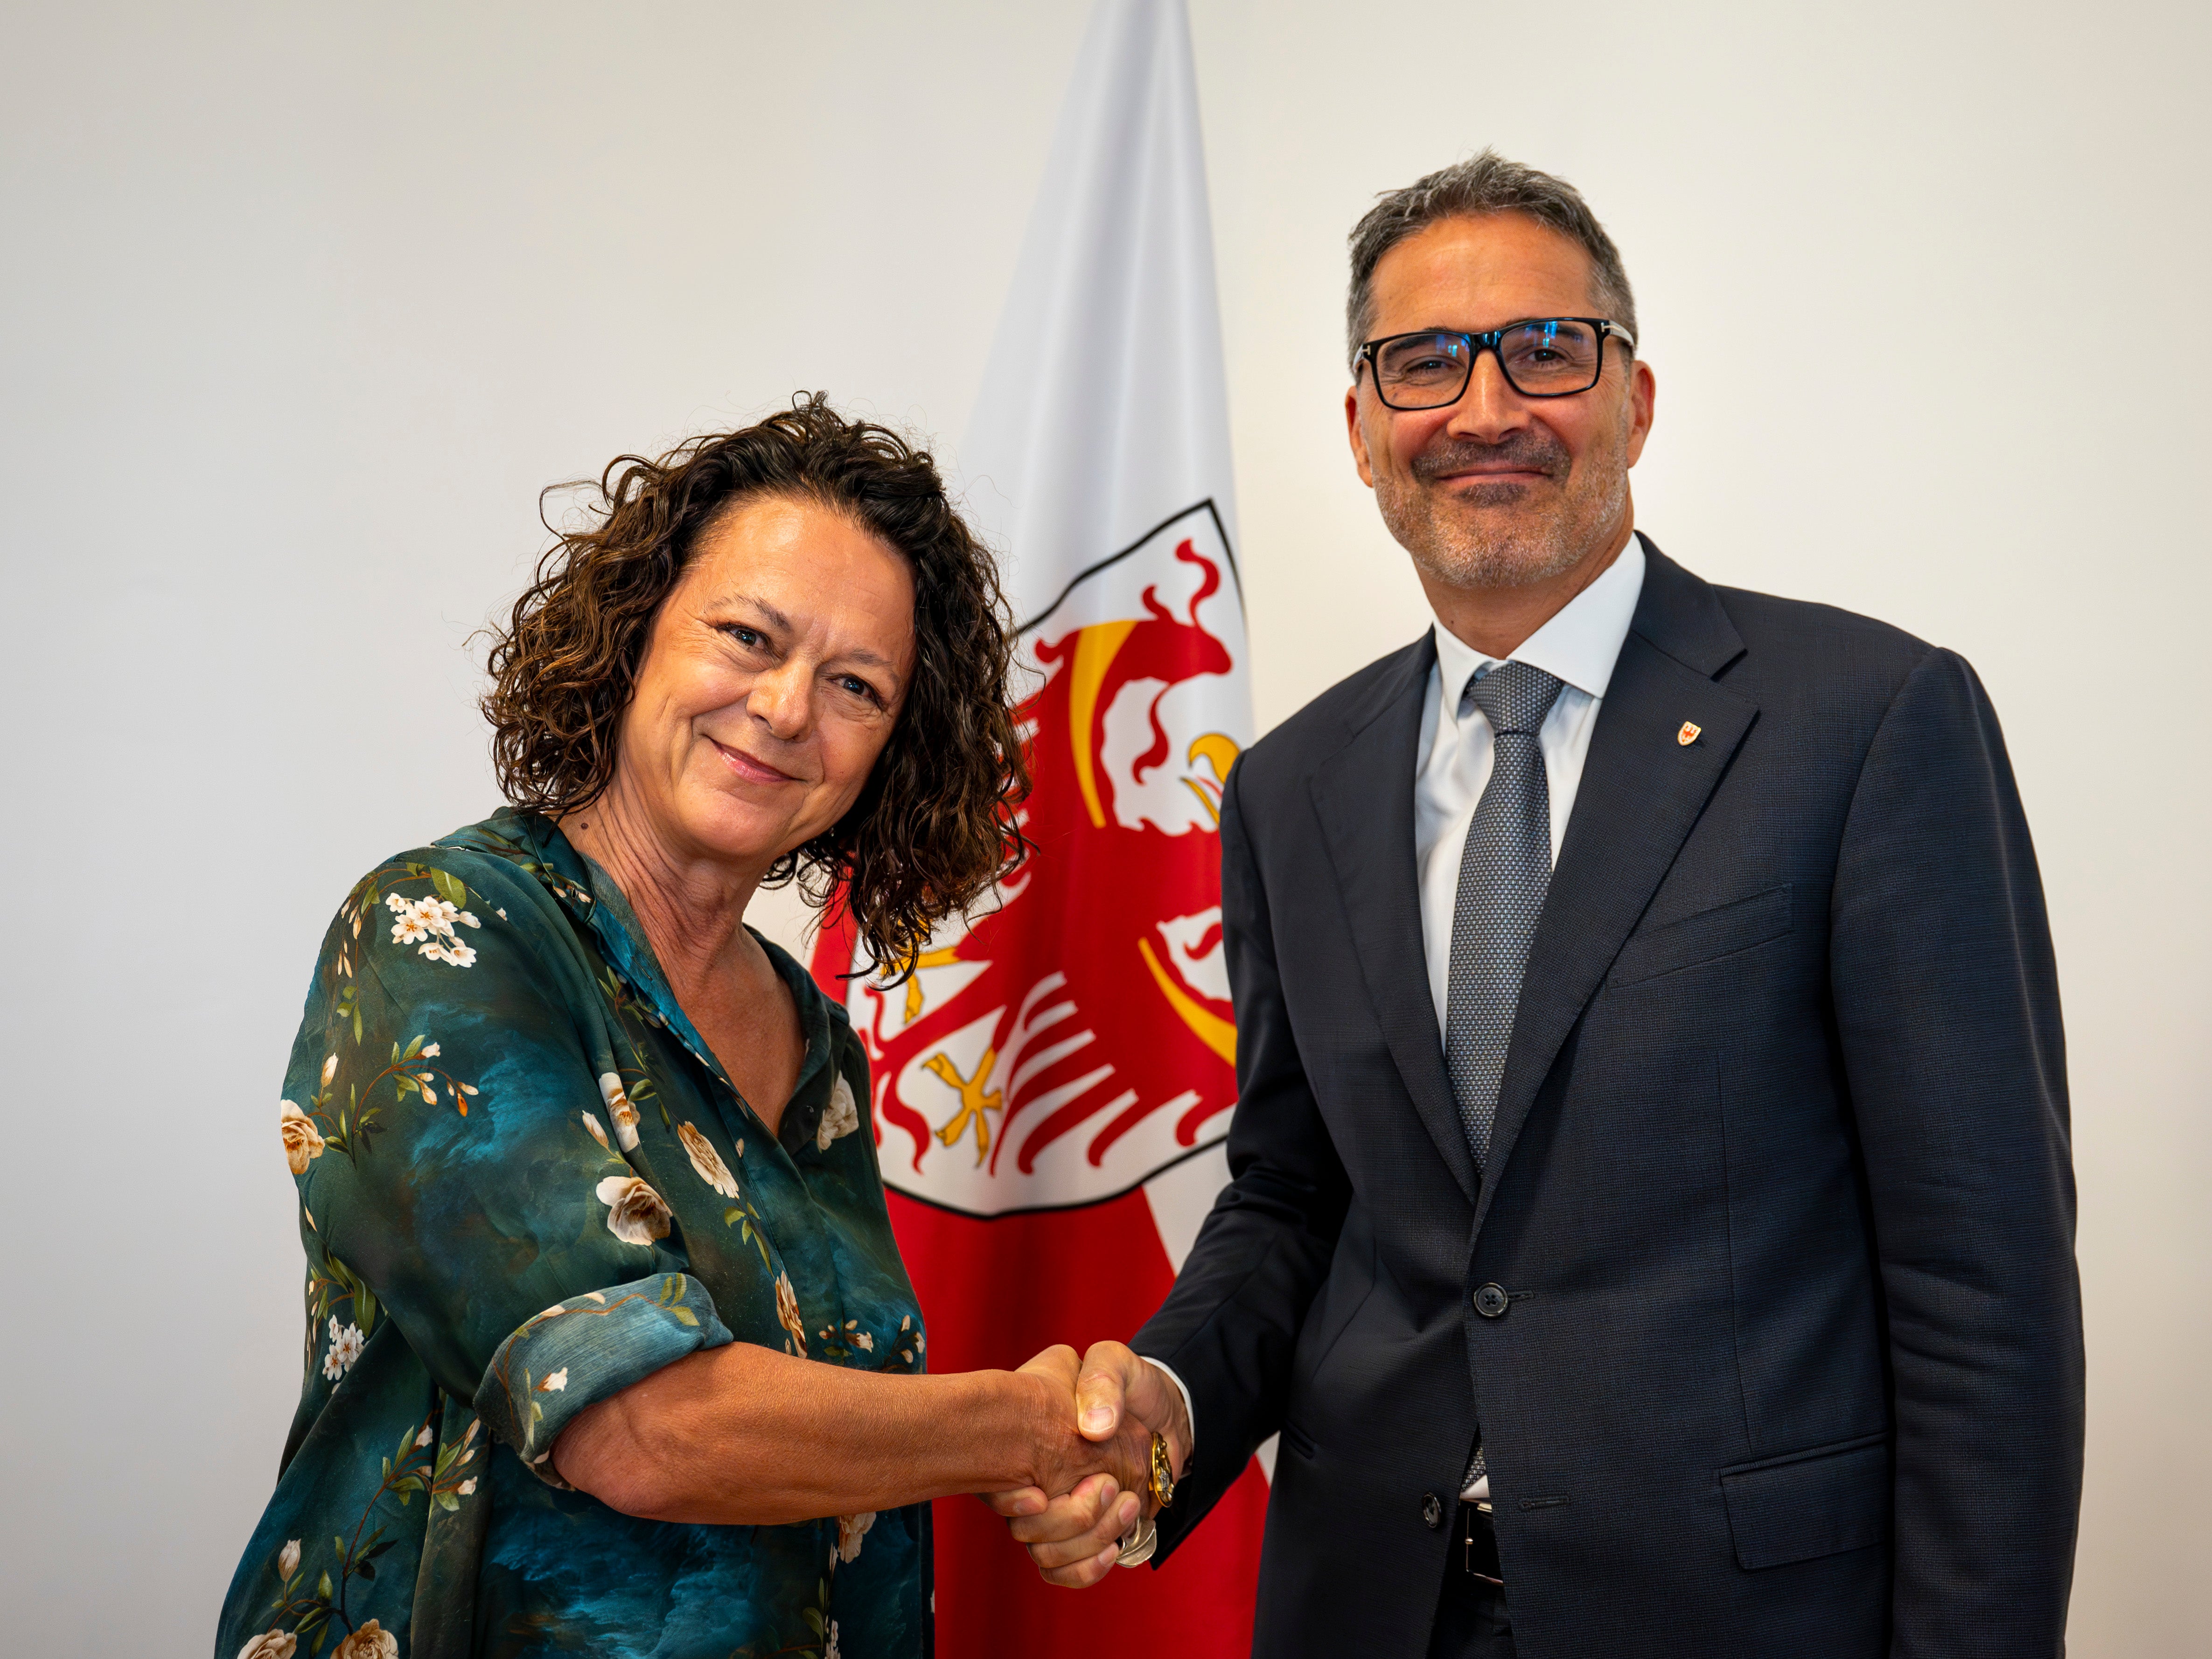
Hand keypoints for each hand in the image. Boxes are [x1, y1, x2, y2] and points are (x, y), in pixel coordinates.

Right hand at [987, 1342, 1192, 1587]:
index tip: (1039, 1497)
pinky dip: (1086, 1569)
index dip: (1008, 1498)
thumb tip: (1093, 1428)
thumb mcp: (1115, 1364)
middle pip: (1025, 1529)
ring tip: (1128, 1504)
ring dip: (1089, 1538)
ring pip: (1046, 1554)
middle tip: (1111, 1486)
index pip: (997, 1483)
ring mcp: (1055, 1510)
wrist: (1163, 1415)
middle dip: (1071, 1518)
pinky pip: (1062, 1571)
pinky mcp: (1080, 1535)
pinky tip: (1112, 1549)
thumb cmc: (1131, 1386)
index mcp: (1030, 1437)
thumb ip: (1102, 1381)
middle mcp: (1034, 1478)